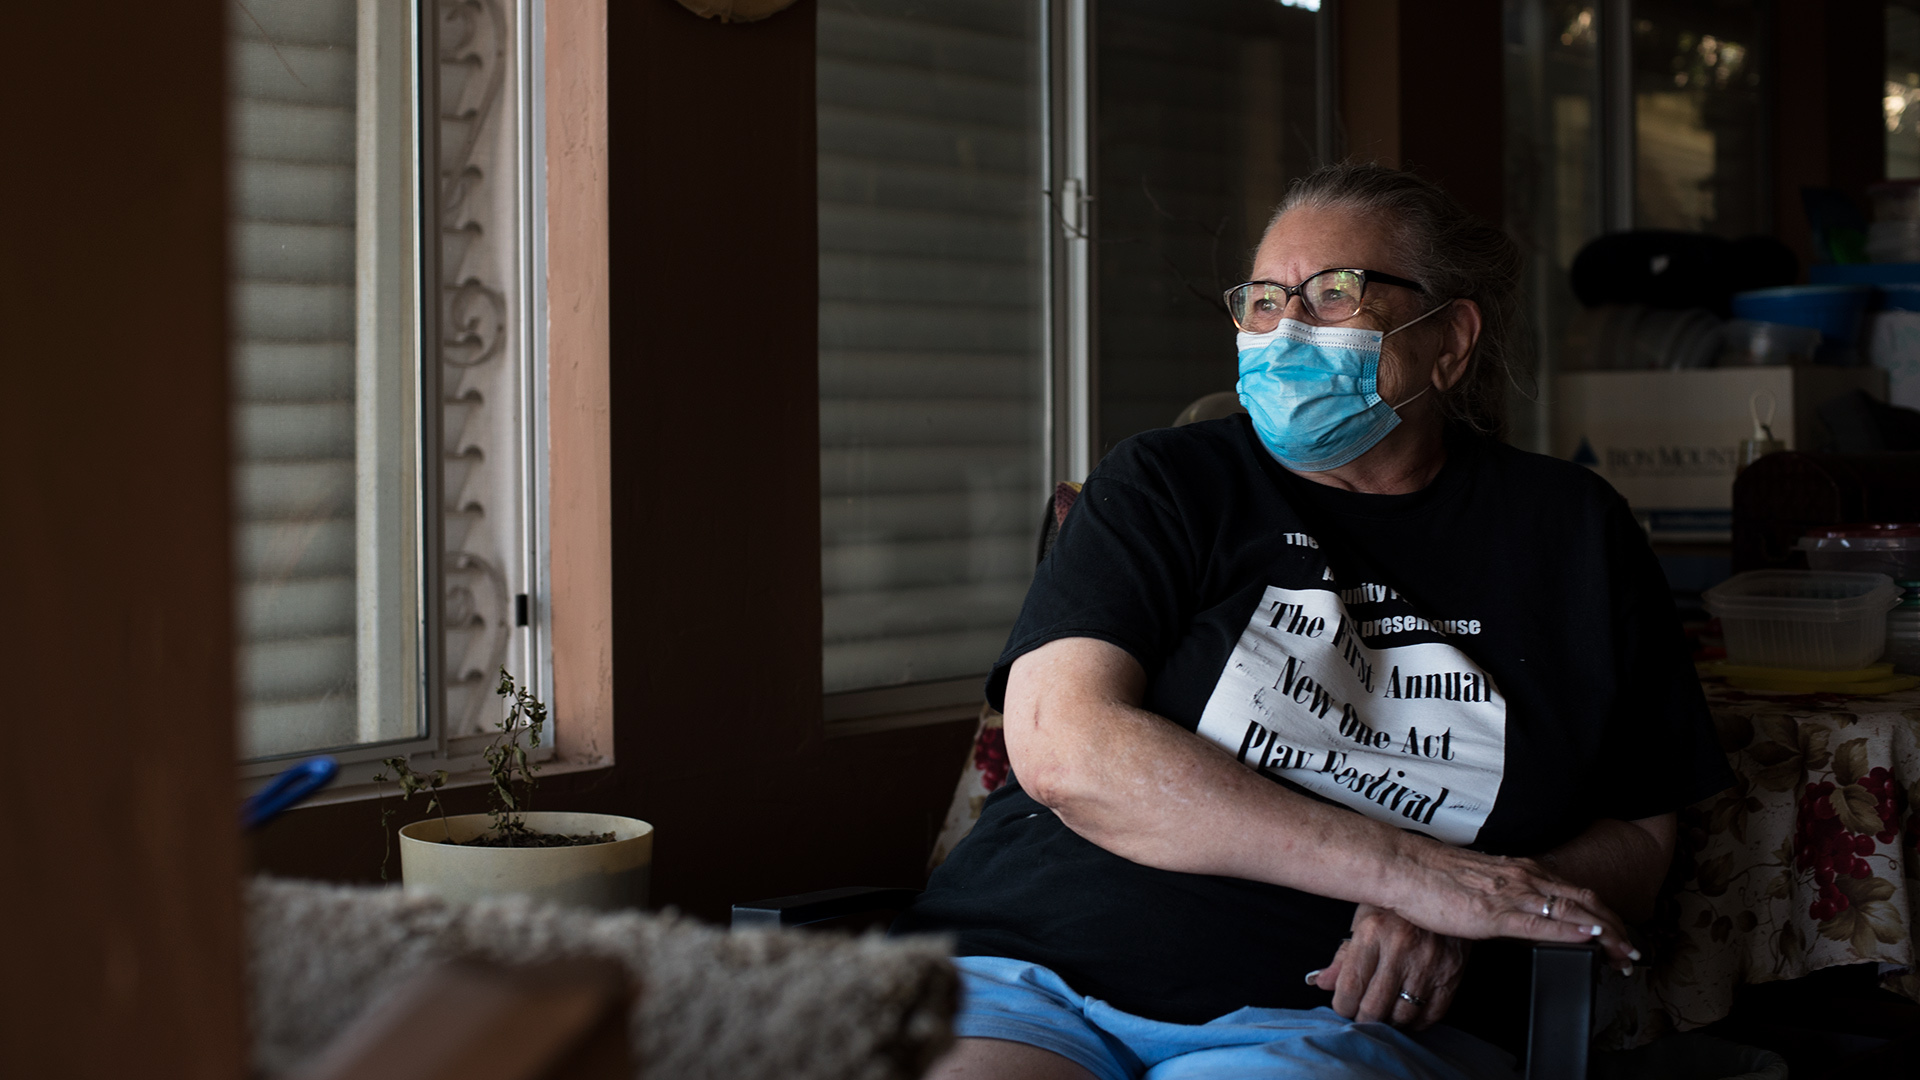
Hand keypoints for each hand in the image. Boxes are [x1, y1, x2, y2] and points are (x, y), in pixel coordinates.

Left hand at [1311, 904, 1465, 1028]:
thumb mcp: (1364, 921)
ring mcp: (1428, 964)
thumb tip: (1320, 982)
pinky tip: (1408, 1011)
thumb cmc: (1398, 910)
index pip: (1350, 986)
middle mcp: (1400, 948)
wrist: (1445, 895)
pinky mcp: (1451, 976)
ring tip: (1385, 1012)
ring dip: (1390, 1022)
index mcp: (1372, 932)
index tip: (1344, 1007)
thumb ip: (1343, 956)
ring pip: (1402, 1016)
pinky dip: (1416, 1022)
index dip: (1342, 1006)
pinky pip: (1431, 1015)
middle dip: (1364, 1018)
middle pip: (1374, 1007)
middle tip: (1363, 1014)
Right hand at [1382, 837, 1640, 972]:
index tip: (1620, 935)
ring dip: (1605, 934)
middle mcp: (1523, 878)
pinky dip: (1572, 931)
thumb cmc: (1432, 878)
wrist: (1403, 868)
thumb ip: (1505, 896)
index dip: (1605, 914)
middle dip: (1616, 928)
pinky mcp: (1495, 914)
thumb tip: (1519, 913)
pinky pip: (1542, 923)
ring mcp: (1511, 895)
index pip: (1575, 893)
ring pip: (1572, 913)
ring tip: (1624, 952)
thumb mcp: (1481, 884)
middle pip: (1585, 901)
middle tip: (1633, 951)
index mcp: (1521, 871)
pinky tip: (1590, 938)